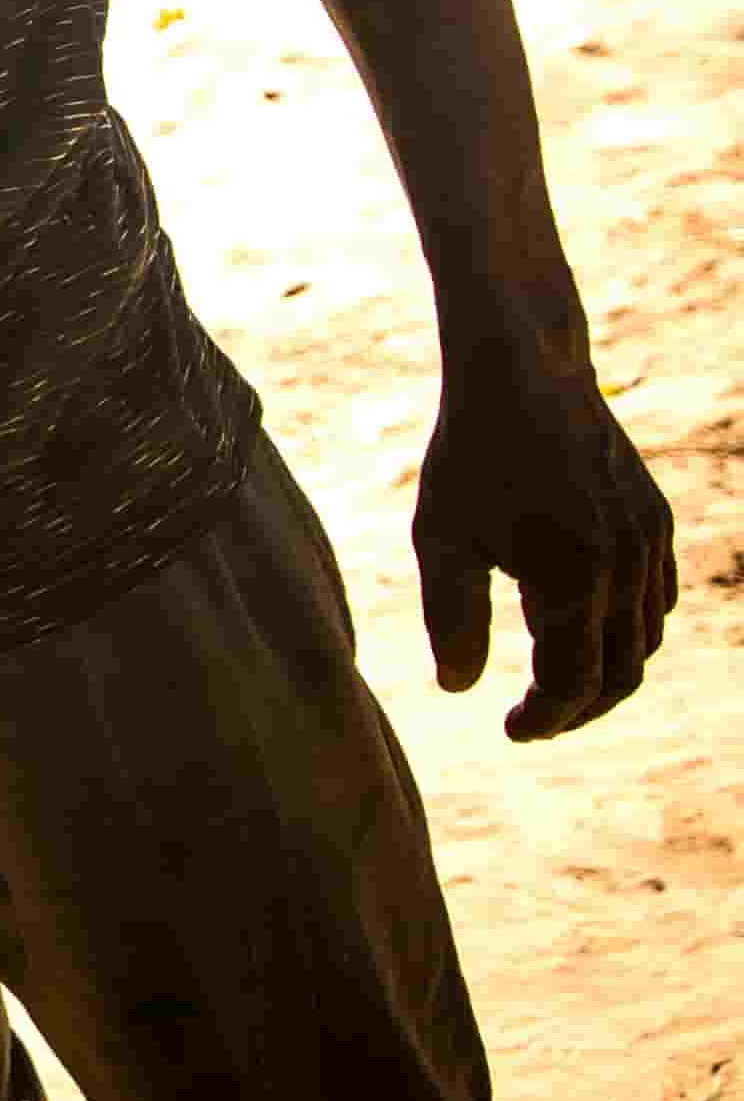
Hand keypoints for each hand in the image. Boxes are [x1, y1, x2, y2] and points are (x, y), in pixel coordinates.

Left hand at [413, 355, 677, 742]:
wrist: (524, 371)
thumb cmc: (473, 453)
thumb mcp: (442, 535)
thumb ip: (452, 617)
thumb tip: (458, 688)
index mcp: (574, 577)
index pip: (574, 683)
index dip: (546, 718)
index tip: (512, 728)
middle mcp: (626, 566)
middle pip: (621, 674)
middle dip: (577, 708)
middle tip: (532, 719)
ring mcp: (649, 542)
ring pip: (645, 639)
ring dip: (604, 672)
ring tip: (551, 680)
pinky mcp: (654, 519)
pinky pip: (658, 599)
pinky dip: (627, 629)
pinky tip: (583, 626)